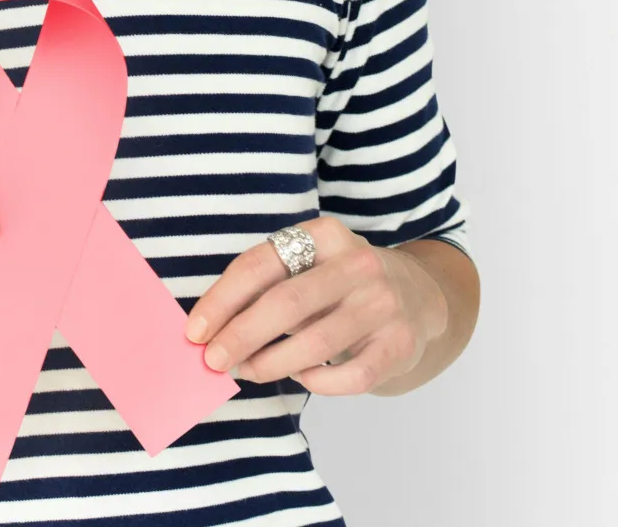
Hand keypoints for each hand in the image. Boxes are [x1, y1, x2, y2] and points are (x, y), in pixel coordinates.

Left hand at [183, 216, 447, 395]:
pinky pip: (349, 377)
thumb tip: (212, 328)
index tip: (195, 330)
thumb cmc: (343, 282)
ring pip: (315, 344)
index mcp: (324, 234)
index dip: (222, 299)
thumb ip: (268, 284)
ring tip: (247, 371)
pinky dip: (316, 382)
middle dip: (241, 335)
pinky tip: (300, 376)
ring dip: (271, 363)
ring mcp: (383, 304)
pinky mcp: (400, 344)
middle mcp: (357, 263)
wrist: (422, 296)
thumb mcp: (312, 262)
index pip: (261, 264)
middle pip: (286, 303)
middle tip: (213, 361)